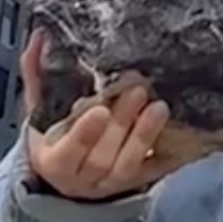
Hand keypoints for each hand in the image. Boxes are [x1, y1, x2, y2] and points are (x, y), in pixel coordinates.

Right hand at [20, 33, 200, 201]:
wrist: (70, 177)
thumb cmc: (54, 138)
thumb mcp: (40, 112)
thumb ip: (37, 77)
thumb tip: (39, 37)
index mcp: (54, 161)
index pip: (67, 152)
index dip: (84, 134)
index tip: (98, 109)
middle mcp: (82, 178)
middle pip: (102, 156)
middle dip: (121, 124)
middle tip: (137, 90)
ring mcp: (111, 183)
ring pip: (128, 164)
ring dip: (145, 135)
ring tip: (159, 107)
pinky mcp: (136, 182)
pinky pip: (155, 172)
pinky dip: (171, 157)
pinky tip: (184, 137)